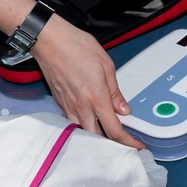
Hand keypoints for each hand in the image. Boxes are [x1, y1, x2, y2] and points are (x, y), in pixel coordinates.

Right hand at [32, 16, 144, 149]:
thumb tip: (124, 110)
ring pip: (83, 132)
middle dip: (111, 145)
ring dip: (96, 138)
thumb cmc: (76, 47)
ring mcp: (68, 106)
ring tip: (107, 137)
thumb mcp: (106, 66)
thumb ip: (115, 92)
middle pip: (97, 138)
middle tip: (123, 145)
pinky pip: (72, 122)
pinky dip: (83, 127)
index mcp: (97, 98)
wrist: (49, 40)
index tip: (137, 146)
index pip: (114, 130)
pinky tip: (90, 123)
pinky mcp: (59, 102)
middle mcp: (81, 107)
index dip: (128, 142)